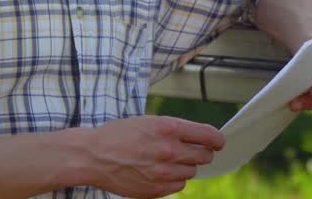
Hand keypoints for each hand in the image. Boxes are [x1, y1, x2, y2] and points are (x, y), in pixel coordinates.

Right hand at [83, 115, 224, 197]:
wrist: (93, 156)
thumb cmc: (120, 135)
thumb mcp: (149, 121)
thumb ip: (176, 129)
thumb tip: (203, 138)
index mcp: (168, 128)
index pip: (209, 136)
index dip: (218, 139)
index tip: (219, 141)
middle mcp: (169, 150)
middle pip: (205, 156)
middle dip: (203, 152)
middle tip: (194, 150)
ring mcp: (163, 172)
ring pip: (192, 172)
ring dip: (185, 166)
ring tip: (167, 160)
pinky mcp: (155, 189)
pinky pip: (179, 186)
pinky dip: (174, 179)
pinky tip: (159, 171)